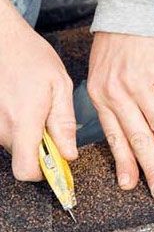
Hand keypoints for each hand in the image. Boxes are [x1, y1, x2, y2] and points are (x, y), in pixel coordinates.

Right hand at [0, 0, 77, 179]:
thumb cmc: (31, 57)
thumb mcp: (60, 86)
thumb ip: (63, 123)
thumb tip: (69, 154)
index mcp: (24, 122)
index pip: (27, 171)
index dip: (44, 173)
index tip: (57, 162)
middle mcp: (1, 127)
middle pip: (22, 158)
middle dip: (40, 148)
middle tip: (50, 121)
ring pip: (13, 144)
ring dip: (27, 133)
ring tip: (34, 105)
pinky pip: (3, 131)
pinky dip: (15, 123)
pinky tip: (21, 103)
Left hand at [87, 32, 153, 200]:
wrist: (131, 10)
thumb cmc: (118, 46)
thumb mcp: (103, 75)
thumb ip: (112, 104)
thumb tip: (126, 139)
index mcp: (101, 97)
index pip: (115, 138)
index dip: (126, 164)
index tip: (133, 186)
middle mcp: (118, 93)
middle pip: (139, 138)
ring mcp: (141, 83)